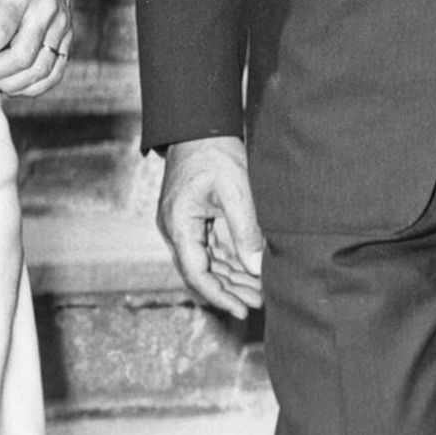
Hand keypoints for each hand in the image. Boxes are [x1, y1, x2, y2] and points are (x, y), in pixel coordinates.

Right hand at [158, 136, 264, 318]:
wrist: (199, 124)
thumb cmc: (215, 151)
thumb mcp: (236, 190)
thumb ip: (245, 231)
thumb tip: (257, 269)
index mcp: (178, 224)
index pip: (197, 274)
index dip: (220, 296)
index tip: (243, 309)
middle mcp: (175, 228)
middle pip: (201, 272)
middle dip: (230, 290)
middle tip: (260, 303)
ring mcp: (182, 224)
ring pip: (206, 262)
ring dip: (231, 277)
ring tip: (259, 291)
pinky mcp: (193, 218)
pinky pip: (209, 247)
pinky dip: (228, 260)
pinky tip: (249, 270)